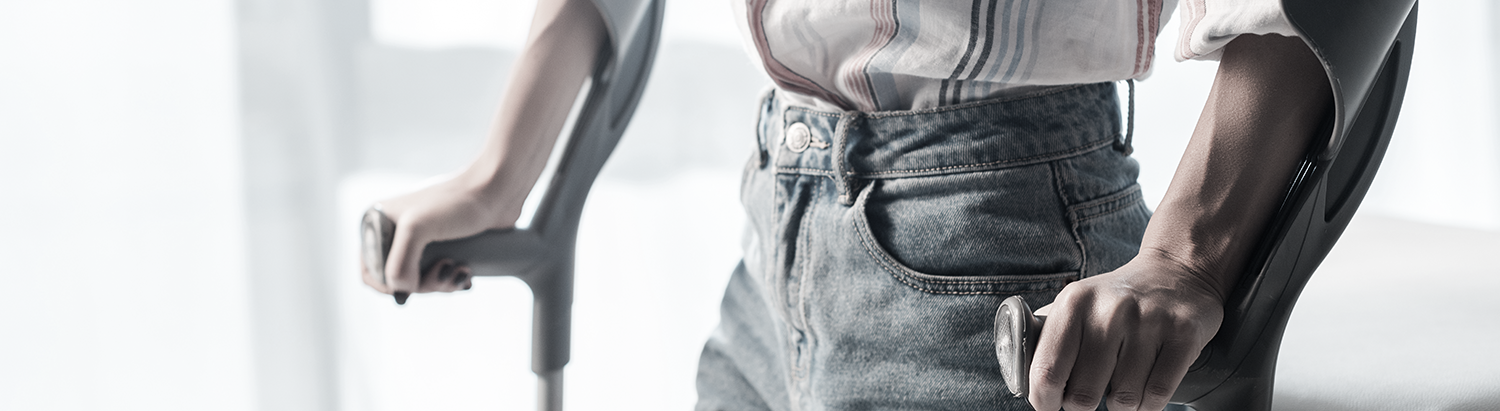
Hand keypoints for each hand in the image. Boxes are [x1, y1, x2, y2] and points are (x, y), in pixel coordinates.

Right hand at [359, 175, 521, 299]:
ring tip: (461, 271)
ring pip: (422, 280)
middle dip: (424, 285)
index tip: (413, 287)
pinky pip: (440, 275)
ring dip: (442, 283)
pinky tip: (466, 273)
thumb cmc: (458, 202)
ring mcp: (421, 238)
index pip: (370, 269)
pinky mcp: (444, 244)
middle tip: (446, 272)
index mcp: (378, 222)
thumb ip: (399, 263)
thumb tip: (402, 290)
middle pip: (399, 279)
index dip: (387, 286)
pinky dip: (452, 280)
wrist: (497, 189)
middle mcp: (396, 230)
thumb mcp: (417, 229)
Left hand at [1027, 252, 1224, 410]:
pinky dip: (1147, 406)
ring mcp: (1149, 322)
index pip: (1046, 371)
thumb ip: (1050, 339)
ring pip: (1123, 400)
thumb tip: (1029, 384)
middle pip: (1084, 395)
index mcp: (1074, 303)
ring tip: (1120, 389)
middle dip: (1081, 408)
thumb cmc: (1116, 302)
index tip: (1048, 408)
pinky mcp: (1184, 335)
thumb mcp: (1076, 306)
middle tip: (1085, 401)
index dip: (1043, 402)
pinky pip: (1157, 395)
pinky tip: (1143, 393)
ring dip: (1120, 407)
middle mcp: (1110, 310)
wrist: (1177, 272)